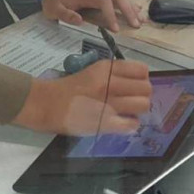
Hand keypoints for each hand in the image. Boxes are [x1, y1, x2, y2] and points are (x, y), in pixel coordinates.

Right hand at [14, 60, 151, 134]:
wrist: (47, 103)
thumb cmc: (69, 87)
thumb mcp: (92, 71)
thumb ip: (113, 74)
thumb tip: (136, 82)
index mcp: (106, 68)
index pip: (141, 69)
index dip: (142, 78)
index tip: (136, 84)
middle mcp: (109, 83)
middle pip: (146, 87)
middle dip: (143, 94)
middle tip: (133, 100)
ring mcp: (108, 104)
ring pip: (143, 105)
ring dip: (139, 110)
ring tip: (129, 111)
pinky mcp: (104, 123)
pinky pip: (132, 124)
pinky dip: (132, 125)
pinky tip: (123, 123)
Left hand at [41, 0, 142, 31]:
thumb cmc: (53, 1)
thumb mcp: (53, 9)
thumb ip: (65, 14)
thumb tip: (79, 20)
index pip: (104, 2)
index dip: (111, 15)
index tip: (116, 29)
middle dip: (128, 9)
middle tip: (136, 25)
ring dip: (131, 6)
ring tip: (141, 20)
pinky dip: (129, 4)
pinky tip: (137, 11)